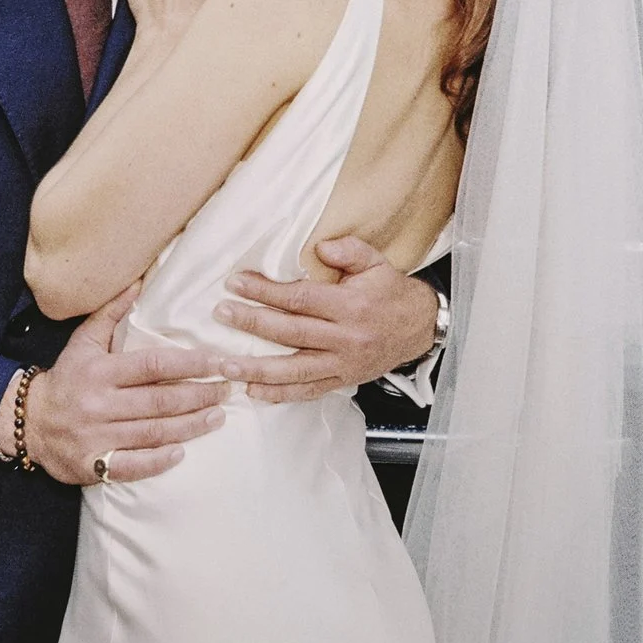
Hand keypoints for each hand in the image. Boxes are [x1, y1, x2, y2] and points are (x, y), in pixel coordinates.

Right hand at [12, 283, 230, 484]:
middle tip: (228, 389)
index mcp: (101, 372)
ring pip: (153, 433)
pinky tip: (182, 452)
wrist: (28, 421)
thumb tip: (139, 281)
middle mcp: (100, 404)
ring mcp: (97, 437)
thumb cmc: (67, 377)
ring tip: (219, 417)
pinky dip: (158, 462)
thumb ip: (111, 312)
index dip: (189, 364)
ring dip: (190, 426)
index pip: (153, 366)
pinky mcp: (93, 464)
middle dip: (199, 395)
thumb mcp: (84, 341)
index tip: (217, 361)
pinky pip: (131, 466)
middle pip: (159, 401)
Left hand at [214, 237, 440, 403]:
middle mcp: (345, 338)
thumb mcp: (376, 262)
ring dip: (258, 369)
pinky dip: (280, 394)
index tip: (236, 283)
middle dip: (252, 323)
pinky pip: (308, 391)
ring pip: (295, 370)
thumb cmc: (391, 292)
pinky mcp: (342, 381)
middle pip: (291, 333)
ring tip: (227, 365)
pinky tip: (254, 391)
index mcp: (351, 306)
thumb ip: (349, 250)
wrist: (420, 328)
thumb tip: (320, 248)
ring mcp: (343, 364)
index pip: (300, 299)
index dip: (266, 292)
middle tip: (222, 314)